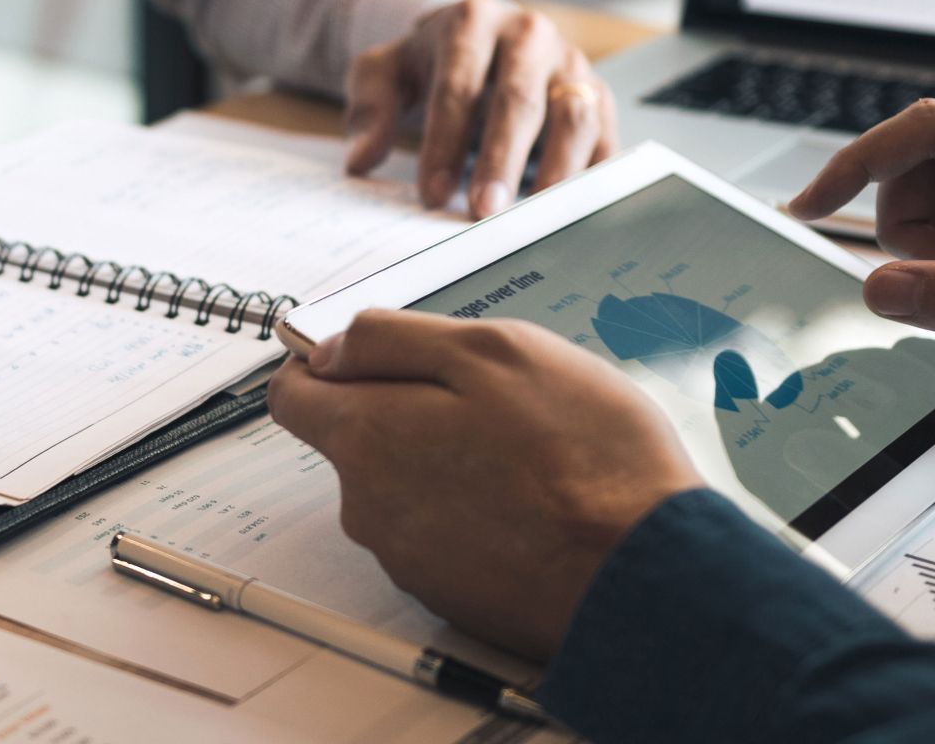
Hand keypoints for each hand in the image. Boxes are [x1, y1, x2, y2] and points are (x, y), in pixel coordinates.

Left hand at [268, 310, 701, 659]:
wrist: (642, 579)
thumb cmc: (584, 460)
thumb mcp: (495, 350)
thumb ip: (394, 339)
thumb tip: (331, 348)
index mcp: (366, 438)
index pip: (292, 394)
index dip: (327, 363)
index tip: (372, 354)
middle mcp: (368, 506)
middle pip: (356, 437)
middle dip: (406, 408)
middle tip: (489, 398)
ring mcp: (406, 557)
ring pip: (404, 483)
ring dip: (448, 459)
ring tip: (528, 450)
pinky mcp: (448, 594)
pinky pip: (442, 531)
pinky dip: (474, 509)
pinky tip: (534, 498)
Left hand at [344, 0, 618, 218]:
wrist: (482, 37)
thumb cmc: (432, 63)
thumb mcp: (385, 73)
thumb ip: (368, 110)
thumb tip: (361, 160)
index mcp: (471, 21)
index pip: (458, 86)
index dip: (445, 143)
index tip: (432, 194)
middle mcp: (529, 35)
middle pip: (519, 101)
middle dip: (501, 161)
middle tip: (483, 213)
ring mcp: (571, 63)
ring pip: (574, 114)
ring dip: (556, 171)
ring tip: (533, 218)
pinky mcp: (599, 94)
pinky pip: (605, 135)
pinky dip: (591, 175)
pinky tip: (569, 211)